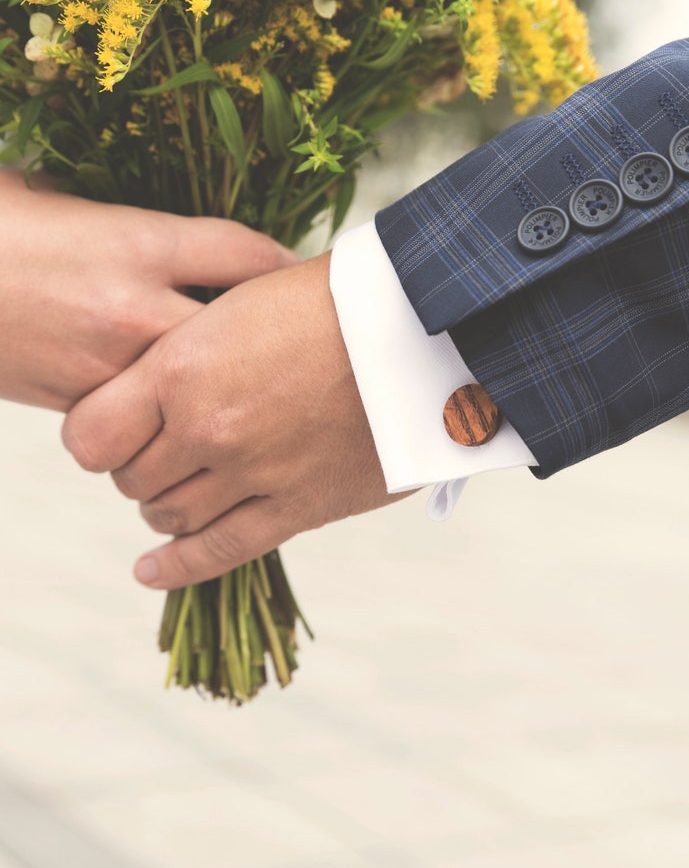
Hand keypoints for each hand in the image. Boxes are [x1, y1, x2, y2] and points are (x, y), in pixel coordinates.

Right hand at [0, 169, 296, 408]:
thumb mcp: (60, 194)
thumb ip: (126, 218)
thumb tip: (177, 235)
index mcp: (137, 240)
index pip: (246, 252)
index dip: (286, 264)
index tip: (304, 272)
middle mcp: (133, 305)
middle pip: (240, 329)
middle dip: (270, 331)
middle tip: (296, 332)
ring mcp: (106, 361)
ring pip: (196, 381)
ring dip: (222, 374)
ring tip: (246, 372)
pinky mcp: (75, 399)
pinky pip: (141, 410)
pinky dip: (162, 404)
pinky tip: (172, 397)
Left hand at [62, 253, 402, 587]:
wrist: (418, 323)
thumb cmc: (330, 297)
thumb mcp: (238, 299)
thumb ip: (189, 348)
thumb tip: (161, 373)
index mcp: (181, 367)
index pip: (92, 435)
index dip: (96, 438)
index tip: (111, 432)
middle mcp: (207, 427)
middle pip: (134, 479)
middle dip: (140, 470)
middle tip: (161, 453)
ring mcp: (254, 473)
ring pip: (173, 517)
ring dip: (166, 509)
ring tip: (179, 490)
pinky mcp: (301, 506)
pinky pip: (223, 550)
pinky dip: (180, 567)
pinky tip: (151, 570)